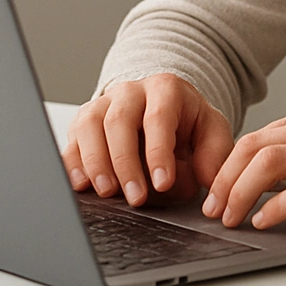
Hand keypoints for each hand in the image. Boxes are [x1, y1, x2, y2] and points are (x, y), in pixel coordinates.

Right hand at [61, 74, 232, 207]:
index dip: (159, 152)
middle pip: (119, 121)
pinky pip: (71, 140)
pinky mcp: (83, 122)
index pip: (159, 117)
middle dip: (126, 162)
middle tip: (135, 196)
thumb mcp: (212, 133)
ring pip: (89, 125)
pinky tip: (82, 184)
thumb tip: (210, 181)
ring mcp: (104, 104)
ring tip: (108, 192)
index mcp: (166, 89)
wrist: (164, 111)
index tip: (163, 182)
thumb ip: (215, 155)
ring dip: (96, 162)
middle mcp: (131, 92)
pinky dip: (73, 163)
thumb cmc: (187, 124)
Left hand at [201, 101, 285, 231]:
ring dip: (240, 192)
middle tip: (214, 208)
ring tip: (231, 218)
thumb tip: (267, 175)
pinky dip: (274, 207)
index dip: (229, 164)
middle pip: (255, 144)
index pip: (260, 134)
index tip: (217, 191)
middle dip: (224, 179)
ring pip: (270, 162)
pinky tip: (265, 222)